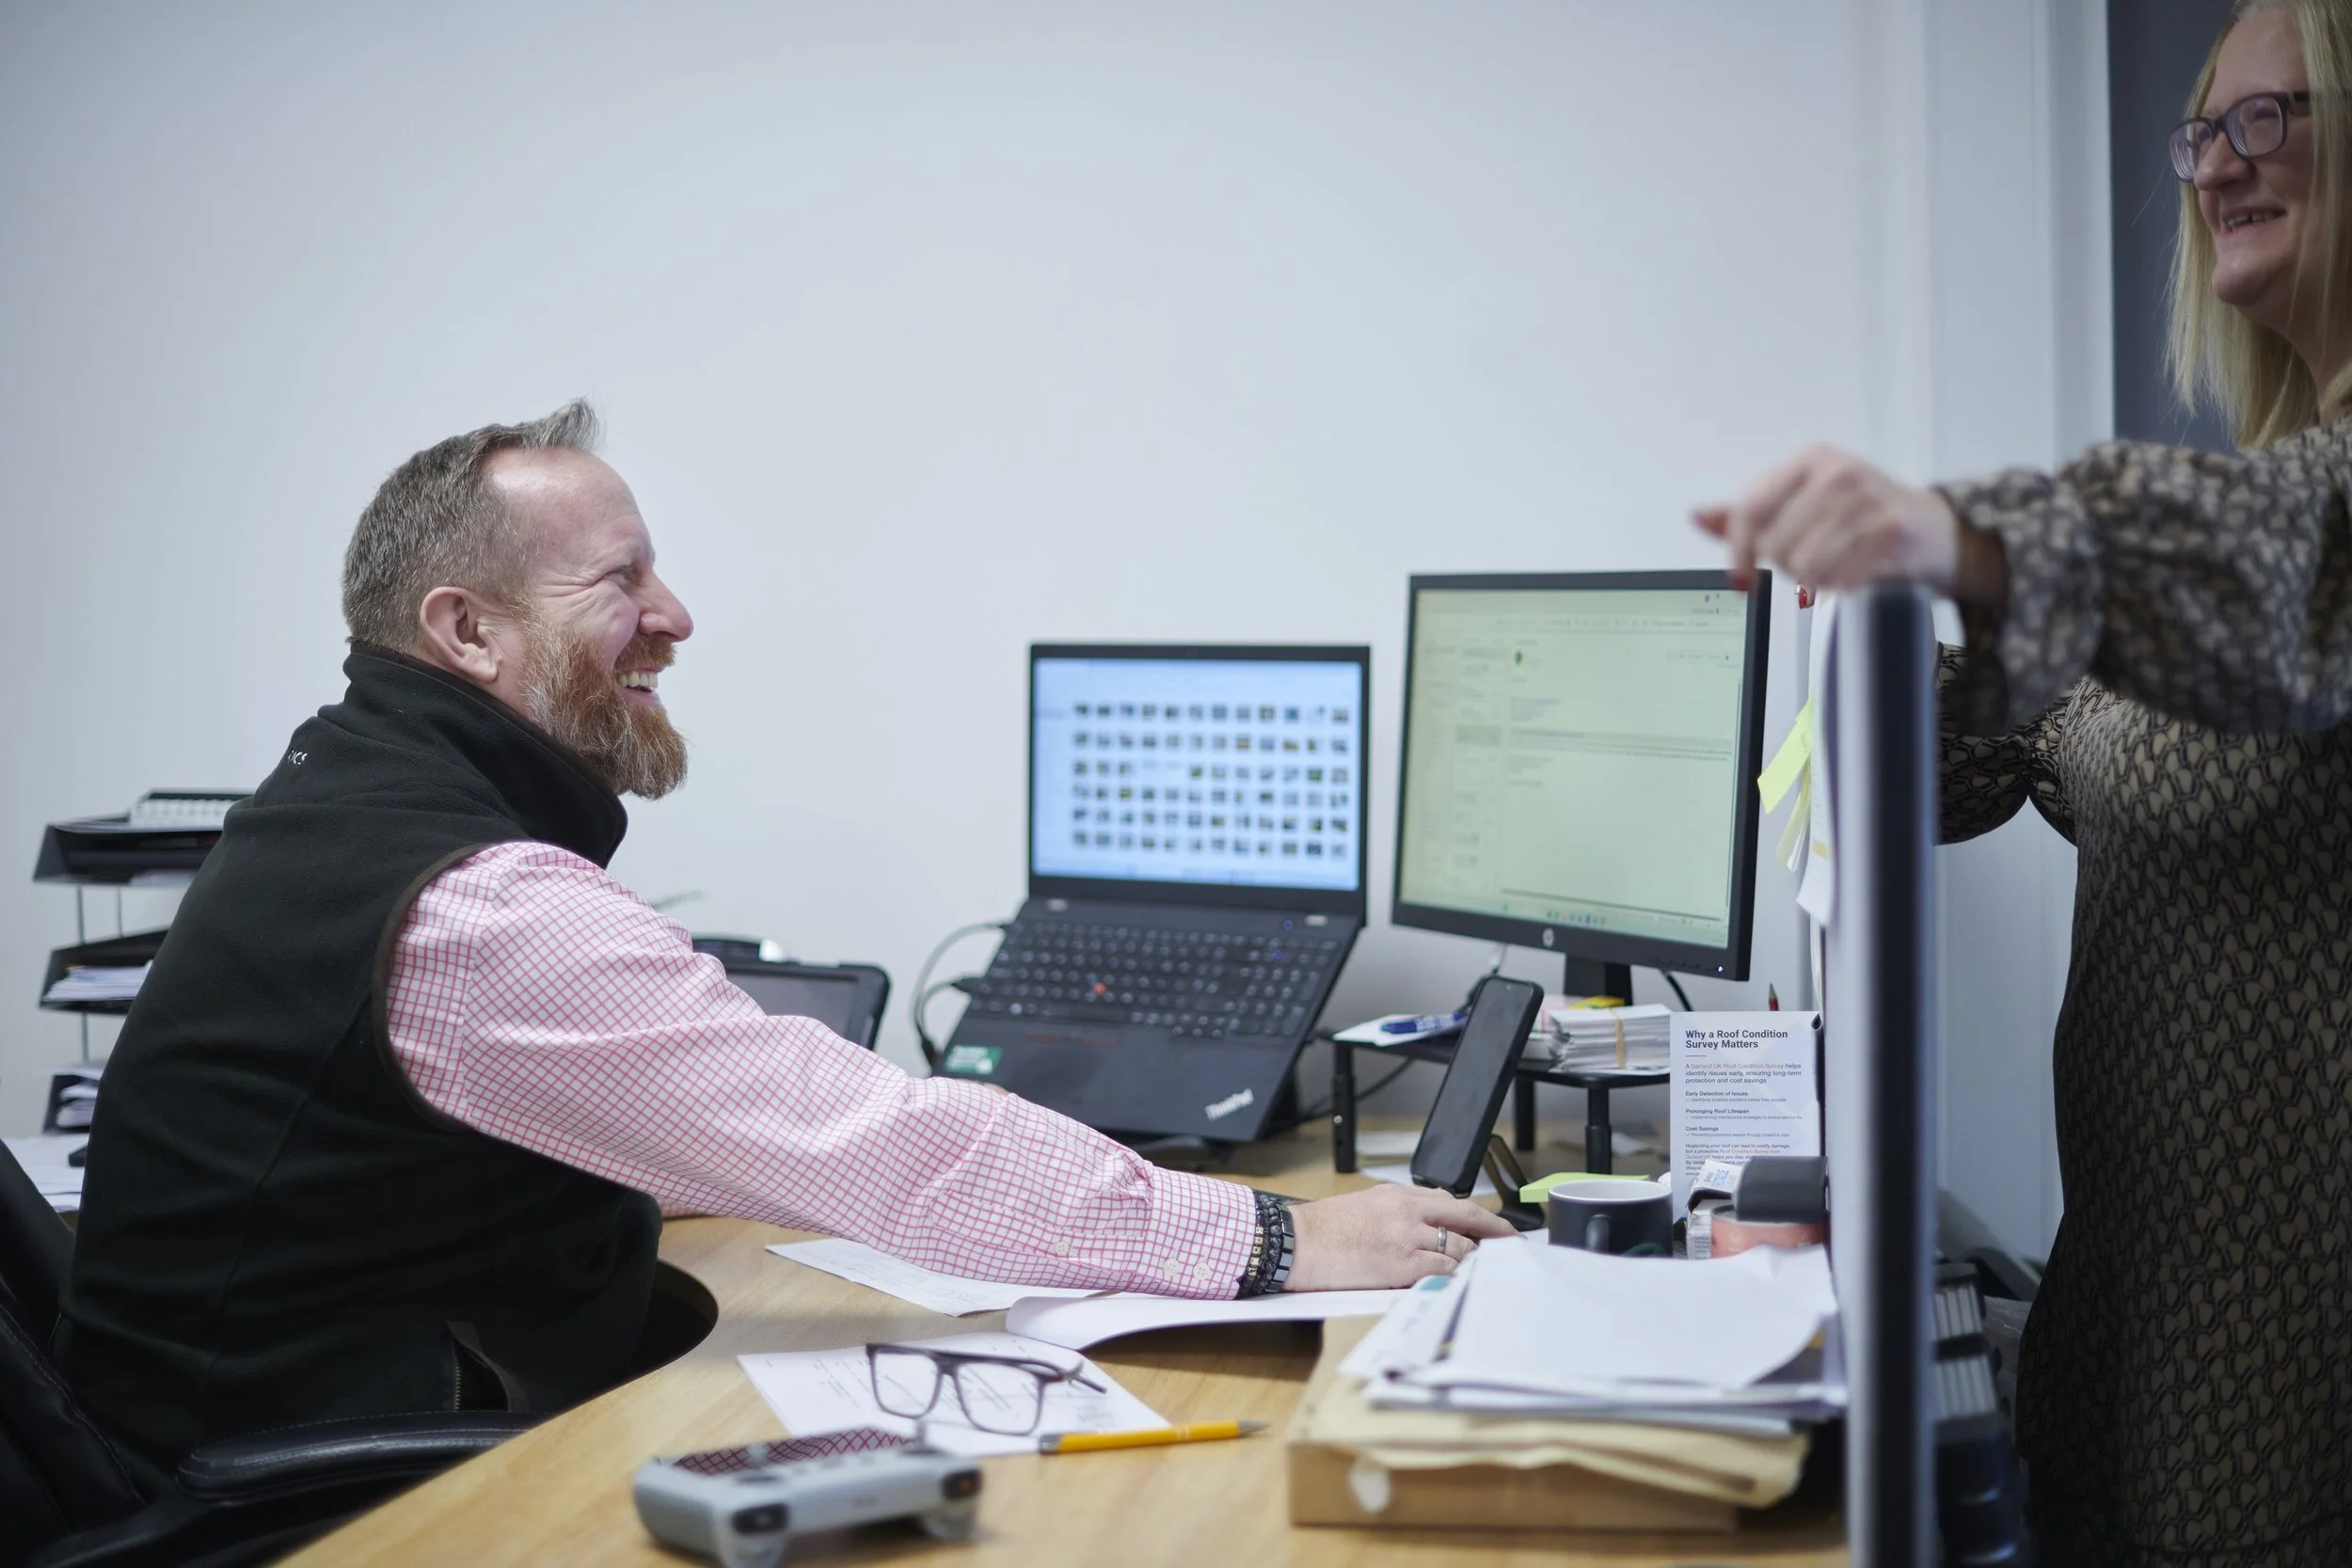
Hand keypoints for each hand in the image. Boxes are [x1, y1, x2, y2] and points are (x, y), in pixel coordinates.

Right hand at [1282, 1184, 1515, 1291]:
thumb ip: (1401, 1212)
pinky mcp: (1400, 1264)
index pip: (1452, 1201)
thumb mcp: (1366, 1206)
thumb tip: (1432, 1226)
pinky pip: (1442, 1270)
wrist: (1294, 1242)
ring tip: (1484, 1272)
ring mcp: (1406, 1236)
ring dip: (1475, 1261)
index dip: (1481, 1216)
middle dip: (1495, 1233)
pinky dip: (1456, 1277)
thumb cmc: (1323, 1230)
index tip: (1497, 1228)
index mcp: (1398, 1194)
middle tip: (1513, 1246)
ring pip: (1459, 1247)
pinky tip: (1462, 1283)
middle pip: (1466, 1217)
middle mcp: (1407, 1210)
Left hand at [1694, 444, 2003, 607]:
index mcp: (1810, 460)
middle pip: (1776, 544)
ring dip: (1814, 579)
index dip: (1736, 551)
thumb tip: (1698, 516)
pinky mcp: (1891, 531)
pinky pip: (1840, 578)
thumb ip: (1749, 512)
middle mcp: (1837, 473)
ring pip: (1806, 565)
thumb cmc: (1860, 513)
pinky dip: (1840, 586)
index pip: (1750, 509)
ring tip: (1833, 566)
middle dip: (1785, 565)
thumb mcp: (1803, 500)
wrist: (1931, 527)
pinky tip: (1854, 572)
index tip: (1737, 578)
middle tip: (1809, 560)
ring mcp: (1867, 500)